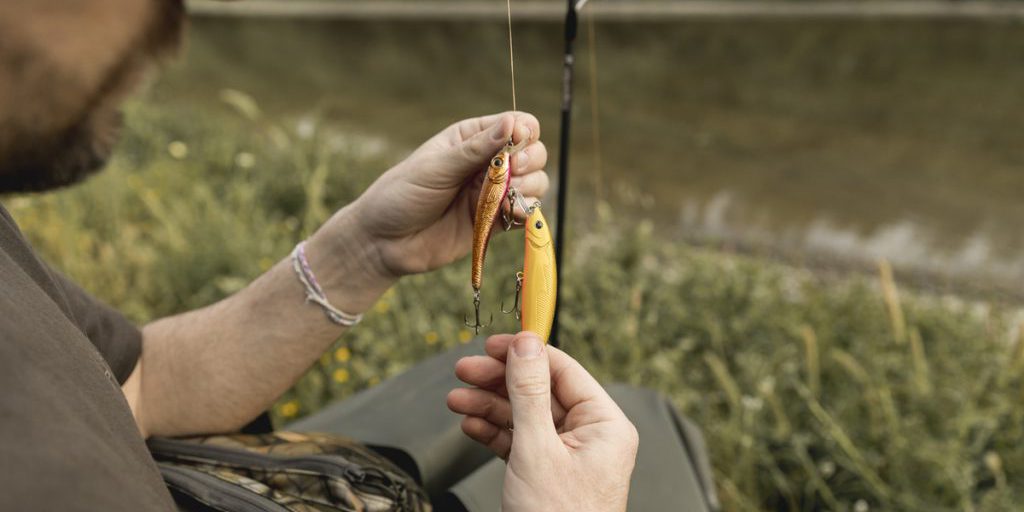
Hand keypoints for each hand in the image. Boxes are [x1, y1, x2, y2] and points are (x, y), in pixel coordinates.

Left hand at [338, 112, 547, 277]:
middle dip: (530, 159)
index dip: (524, 131)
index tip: (516, 142)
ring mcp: (493, 192)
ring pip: (536, 182)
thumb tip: (512, 123)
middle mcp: (487, 163)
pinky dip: (527, 211)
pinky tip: (512, 213)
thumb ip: (476, 149)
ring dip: (532, 186)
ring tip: (510, 195)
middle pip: (533, 152)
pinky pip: (525, 212)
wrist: (384, 242)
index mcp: (471, 138)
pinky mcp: (495, 221)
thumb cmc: (402, 195)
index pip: (516, 124)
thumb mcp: (437, 166)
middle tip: (512, 171)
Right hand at [448, 333, 638, 511]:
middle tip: (464, 370)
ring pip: (526, 416)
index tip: (492, 344)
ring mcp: (570, 456)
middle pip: (540, 391)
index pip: (563, 371)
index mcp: (605, 425)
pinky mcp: (549, 473)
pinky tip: (470, 424)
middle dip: (499, 381)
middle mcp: (591, 437)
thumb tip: (526, 344)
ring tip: (456, 399)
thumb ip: (529, 393)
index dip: (525, 353)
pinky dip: (494, 433)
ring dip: (489, 406)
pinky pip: (521, 442)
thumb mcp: (537, 450)